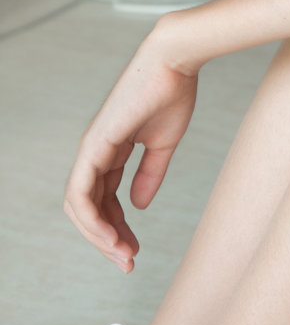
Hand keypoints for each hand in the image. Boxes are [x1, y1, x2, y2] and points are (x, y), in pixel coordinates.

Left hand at [62, 26, 199, 271]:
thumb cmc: (171, 93)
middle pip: (88, 207)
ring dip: (99, 235)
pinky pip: (81, 191)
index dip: (118, 227)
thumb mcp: (162, 144)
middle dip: (106, 239)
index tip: (135, 250)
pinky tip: (109, 235)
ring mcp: (91, 148)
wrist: (174, 63)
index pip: (105, 199)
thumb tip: (138, 205)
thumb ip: (150, 174)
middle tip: (127, 262)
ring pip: (80, 205)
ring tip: (123, 255)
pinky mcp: (95, 145)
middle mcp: (95, 152)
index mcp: (111, 151)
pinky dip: (92, 218)